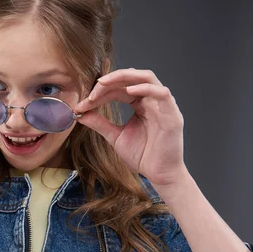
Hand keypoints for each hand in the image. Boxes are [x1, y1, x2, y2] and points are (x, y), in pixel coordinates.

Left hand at [74, 68, 185, 186]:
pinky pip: (162, 94)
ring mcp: (163, 106)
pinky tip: (129, 91)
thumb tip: (80, 113)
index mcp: (140, 104)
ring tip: (104, 84)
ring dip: (124, 77)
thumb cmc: (141, 155)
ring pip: (147, 78)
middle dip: (109, 81)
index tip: (83, 103)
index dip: (101, 92)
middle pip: (131, 78)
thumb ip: (99, 123)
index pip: (119, 88)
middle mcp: (152, 101)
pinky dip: (145, 88)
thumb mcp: (115, 136)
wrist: (158, 174)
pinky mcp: (172, 115)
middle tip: (92, 91)